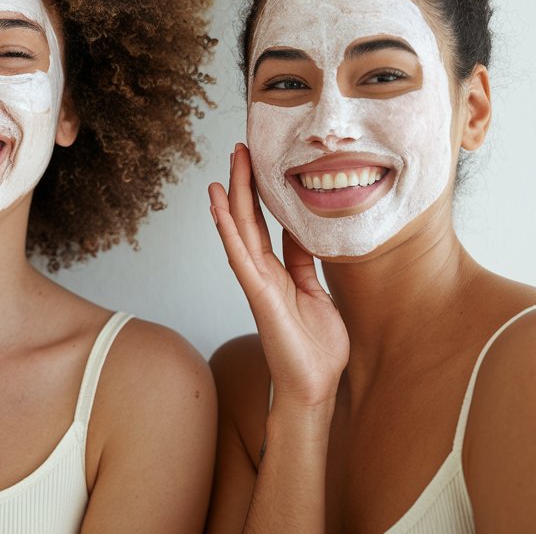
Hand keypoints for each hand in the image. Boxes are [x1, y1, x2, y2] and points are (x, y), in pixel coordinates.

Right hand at [209, 144, 348, 407]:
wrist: (314, 387)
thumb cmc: (316, 347)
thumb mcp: (316, 292)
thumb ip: (304, 263)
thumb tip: (301, 233)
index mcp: (277, 271)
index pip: (264, 223)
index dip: (260, 192)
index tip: (258, 160)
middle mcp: (261, 273)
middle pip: (247, 220)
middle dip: (243, 184)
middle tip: (240, 148)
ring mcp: (257, 283)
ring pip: (239, 233)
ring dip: (230, 200)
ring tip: (224, 168)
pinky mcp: (259, 295)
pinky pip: (240, 257)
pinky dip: (228, 231)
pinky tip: (219, 208)